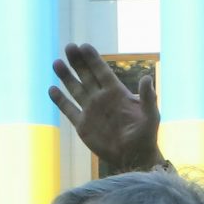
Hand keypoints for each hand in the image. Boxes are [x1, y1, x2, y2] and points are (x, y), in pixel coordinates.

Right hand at [50, 43, 161, 172]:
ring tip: (56, 63)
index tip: (84, 46)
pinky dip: (60, 101)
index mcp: (117, 92)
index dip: (93, 59)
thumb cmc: (146, 135)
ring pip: (75, 89)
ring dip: (66, 77)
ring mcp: (91, 110)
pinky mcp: (83, 125)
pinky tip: (52, 90)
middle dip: (78, 62)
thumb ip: (148, 97)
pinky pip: (69, 110)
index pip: (102, 71)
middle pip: (86, 76)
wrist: (134, 157)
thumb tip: (146, 78)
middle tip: (69, 47)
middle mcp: (101, 98)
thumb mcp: (151, 115)